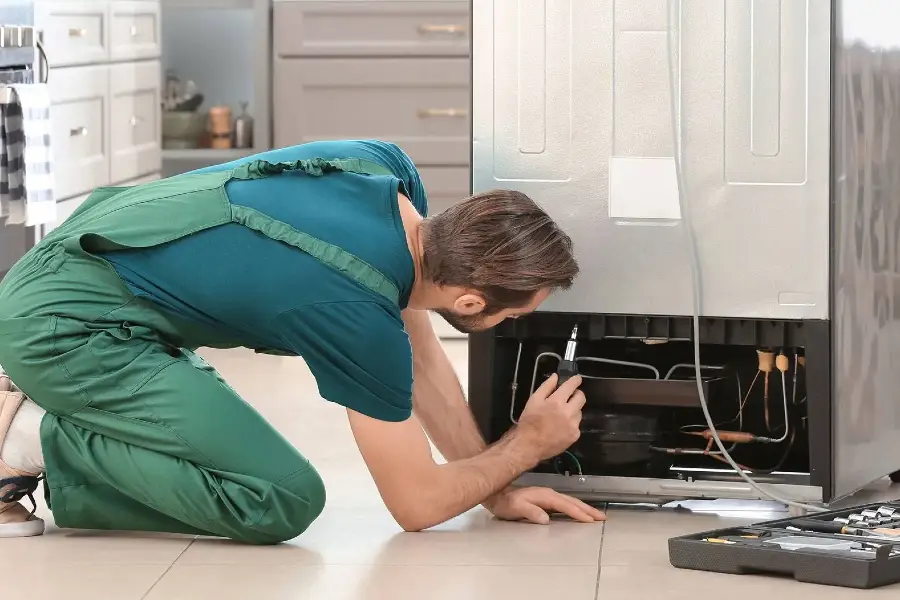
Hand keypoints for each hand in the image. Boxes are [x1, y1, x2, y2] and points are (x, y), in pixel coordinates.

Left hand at [485, 487, 605, 524]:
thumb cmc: (505, 503)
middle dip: (587, 509)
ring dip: (584, 508)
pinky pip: (565, 503)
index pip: (565, 505)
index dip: (578, 513)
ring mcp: (548, 496)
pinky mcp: (546, 499)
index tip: (590, 520)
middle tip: (601, 517)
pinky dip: (575, 507)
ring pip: (570, 502)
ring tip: (595, 515)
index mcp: (544, 496)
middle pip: (572, 501)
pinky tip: (578, 512)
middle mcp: (548, 494)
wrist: (497, 495)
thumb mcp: (515, 508)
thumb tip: (545, 518)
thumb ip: (530, 512)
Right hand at [516, 373, 585, 459]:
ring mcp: (573, 425)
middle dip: (577, 394)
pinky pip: (577, 425)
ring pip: (579, 412)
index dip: (576, 380)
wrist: (530, 445)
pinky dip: (571, 423)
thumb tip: (555, 377)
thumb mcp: (533, 400)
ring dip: (573, 410)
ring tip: (562, 415)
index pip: (571, 386)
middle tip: (570, 396)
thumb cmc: (529, 421)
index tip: (577, 379)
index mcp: (557, 401)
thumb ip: (546, 387)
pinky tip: (561, 427)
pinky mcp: (575, 435)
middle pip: (581, 398)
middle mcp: (568, 412)